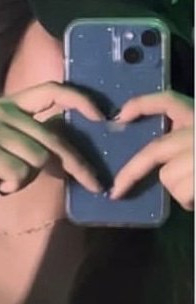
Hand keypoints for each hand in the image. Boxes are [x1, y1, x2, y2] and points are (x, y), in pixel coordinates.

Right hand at [0, 81, 103, 217]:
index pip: (51, 90)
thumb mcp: (10, 145)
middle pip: (52, 138)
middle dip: (76, 164)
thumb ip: (35, 135)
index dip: (80, 99)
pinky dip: (12, 187)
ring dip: (27, 178)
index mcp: (8, 104)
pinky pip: (20, 174)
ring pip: (38, 159)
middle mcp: (0, 111)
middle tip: (94, 185)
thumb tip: (70, 130)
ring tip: (4, 178)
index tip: (102, 116)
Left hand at [110, 91, 193, 210]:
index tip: (119, 117)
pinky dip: (188, 201)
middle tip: (115, 191)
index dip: (143, 105)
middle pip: (154, 151)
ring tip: (195, 192)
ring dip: (179, 190)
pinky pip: (180, 192)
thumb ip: (181, 143)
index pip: (169, 101)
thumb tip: (154, 163)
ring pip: (167, 176)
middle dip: (131, 174)